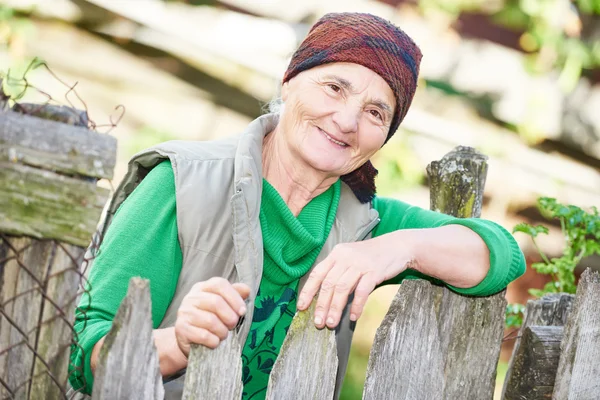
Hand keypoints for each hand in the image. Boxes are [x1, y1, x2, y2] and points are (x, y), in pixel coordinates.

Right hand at [174, 277, 249, 355]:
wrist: (190, 342)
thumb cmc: (210, 321)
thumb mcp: (223, 306)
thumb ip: (235, 295)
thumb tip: (247, 290)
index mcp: (202, 287)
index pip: (219, 284)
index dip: (234, 297)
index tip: (243, 311)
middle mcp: (191, 297)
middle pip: (216, 302)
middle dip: (230, 317)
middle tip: (232, 325)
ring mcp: (184, 312)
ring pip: (210, 321)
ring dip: (222, 331)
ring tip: (223, 335)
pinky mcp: (180, 329)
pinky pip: (203, 335)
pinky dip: (214, 341)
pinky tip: (214, 342)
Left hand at [296, 234, 414, 328]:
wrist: (397, 246)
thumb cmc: (371, 255)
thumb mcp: (350, 257)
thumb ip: (338, 271)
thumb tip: (323, 296)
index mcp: (336, 254)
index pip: (317, 273)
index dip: (308, 291)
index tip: (301, 307)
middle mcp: (345, 257)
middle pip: (328, 284)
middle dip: (321, 305)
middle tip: (318, 322)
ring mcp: (360, 264)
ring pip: (342, 288)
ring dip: (335, 308)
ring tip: (332, 323)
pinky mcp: (374, 271)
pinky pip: (362, 291)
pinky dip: (356, 305)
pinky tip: (353, 316)